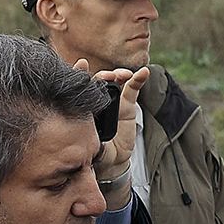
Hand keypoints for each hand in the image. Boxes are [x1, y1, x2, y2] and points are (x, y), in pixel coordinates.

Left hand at [74, 60, 150, 178]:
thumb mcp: (89, 146)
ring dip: (118, 74)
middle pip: (98, 80)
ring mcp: (113, 101)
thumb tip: (91, 138)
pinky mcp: (127, 105)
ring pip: (114, 81)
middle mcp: (97, 101)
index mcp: (84, 107)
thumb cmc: (95, 152)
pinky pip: (133, 89)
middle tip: (107, 76)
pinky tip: (144, 72)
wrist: (112, 160)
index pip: (80, 87)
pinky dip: (138, 79)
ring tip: (123, 75)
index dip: (80, 73)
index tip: (81, 63)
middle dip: (103, 75)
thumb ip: (90, 140)